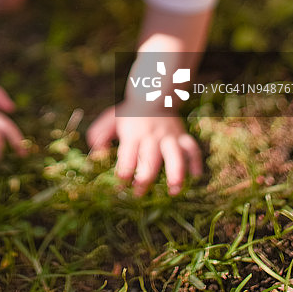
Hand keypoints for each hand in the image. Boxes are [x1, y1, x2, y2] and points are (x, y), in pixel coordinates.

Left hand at [87, 104, 201, 195]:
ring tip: (173, 191)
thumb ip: (99, 136)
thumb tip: (96, 154)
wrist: (152, 95)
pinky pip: (192, 148)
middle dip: (145, 179)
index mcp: (133, 134)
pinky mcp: (182, 137)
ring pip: (175, 155)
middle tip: (139, 195)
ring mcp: (169, 137)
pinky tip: (195, 177)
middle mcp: (152, 137)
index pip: (128, 157)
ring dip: (175, 173)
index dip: (123, 174)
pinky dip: (196, 162)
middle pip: (150, 159)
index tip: (119, 188)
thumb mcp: (110, 120)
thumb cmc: (128, 114)